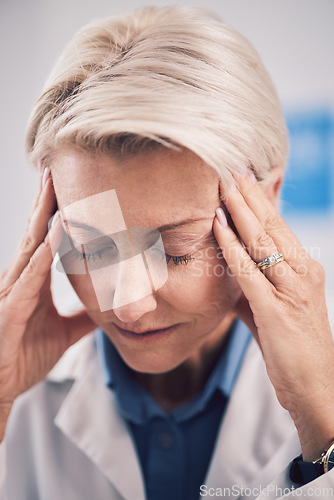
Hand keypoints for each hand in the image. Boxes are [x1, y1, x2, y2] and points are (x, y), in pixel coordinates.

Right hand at [0, 169, 95, 435]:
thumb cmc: (22, 356)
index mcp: (34, 282)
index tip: (73, 185)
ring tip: (57, 188)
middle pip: (36, 233)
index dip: (58, 212)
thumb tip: (110, 306)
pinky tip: (54, 237)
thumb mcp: (64, 333)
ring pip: (30, 248)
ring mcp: (12, 292)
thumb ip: (85, 317)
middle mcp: (21, 280)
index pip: (47, 239)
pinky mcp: (9, 310)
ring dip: (44, 218)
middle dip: (47, 200)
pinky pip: (27, 279)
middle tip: (58, 166)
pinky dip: (42, 257)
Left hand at [213, 171, 333, 460]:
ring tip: (223, 183)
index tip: (242, 179)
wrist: (317, 387)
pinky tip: (218, 224)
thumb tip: (229, 276)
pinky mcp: (276, 308)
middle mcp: (302, 271)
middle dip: (249, 194)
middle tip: (230, 167)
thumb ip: (251, 290)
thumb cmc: (294, 349)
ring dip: (240, 209)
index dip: (260, 200)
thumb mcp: (271, 311)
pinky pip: (250, 269)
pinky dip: (232, 244)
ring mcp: (292, 288)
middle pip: (272, 224)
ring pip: (262, 239)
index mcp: (304, 269)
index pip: (279, 227)